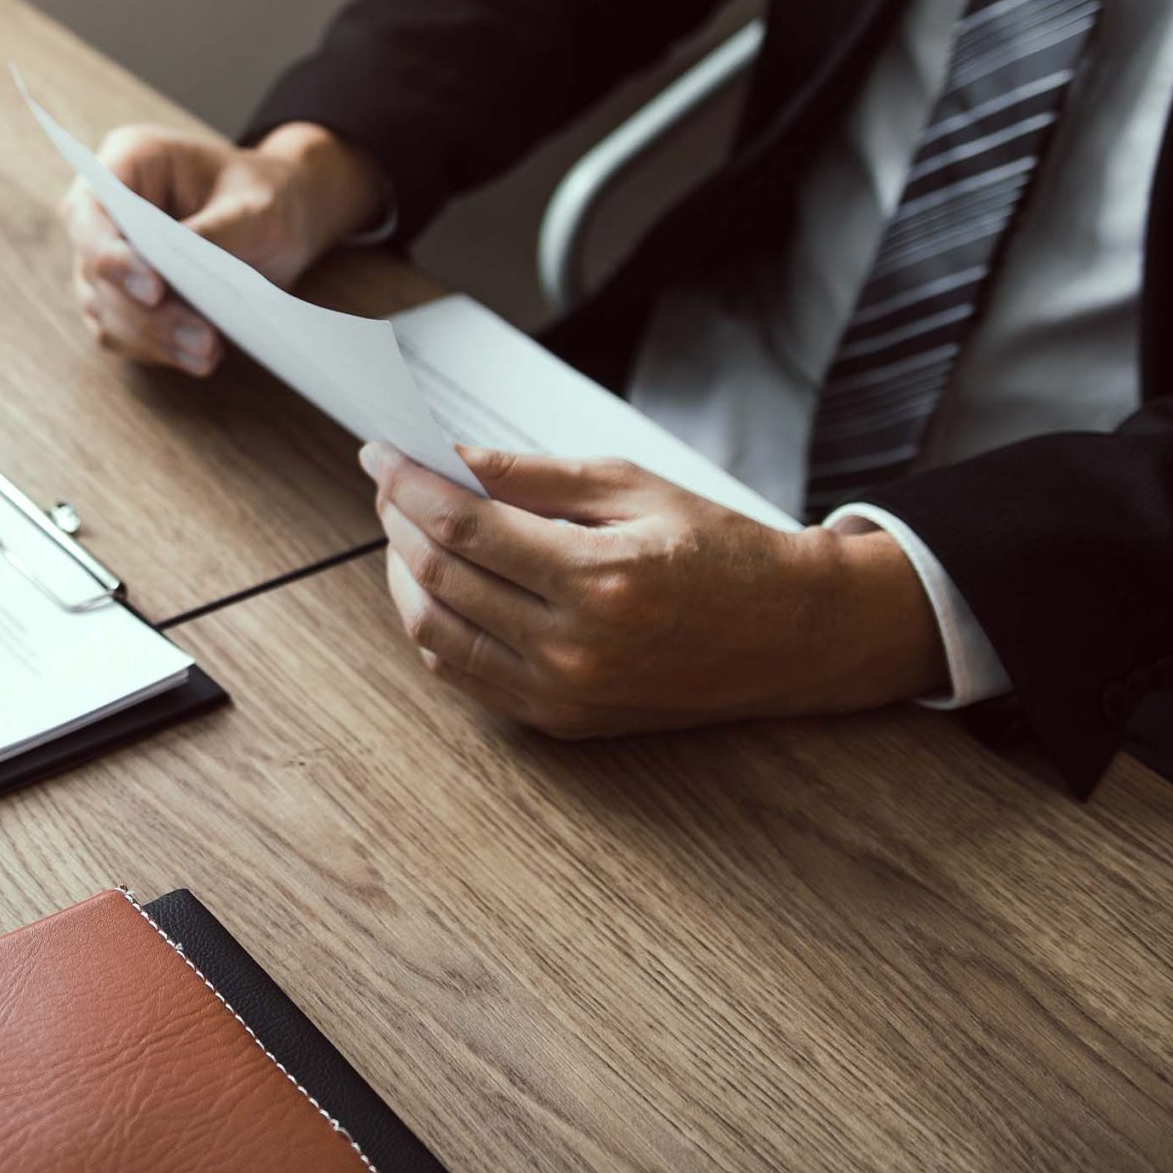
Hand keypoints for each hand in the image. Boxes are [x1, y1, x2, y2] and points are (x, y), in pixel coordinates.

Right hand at [63, 120, 387, 374]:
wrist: (284, 215)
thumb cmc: (268, 194)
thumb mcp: (257, 207)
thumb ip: (215, 233)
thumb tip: (176, 269)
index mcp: (129, 159)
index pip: (92, 212)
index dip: (112, 255)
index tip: (156, 291)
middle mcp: (106, 208)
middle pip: (96, 270)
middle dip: (147, 312)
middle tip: (203, 338)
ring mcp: (109, 253)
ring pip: (106, 308)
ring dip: (154, 338)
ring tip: (208, 352)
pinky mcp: (122, 294)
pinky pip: (122, 331)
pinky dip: (157, 349)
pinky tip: (198, 358)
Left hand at [358, 442, 945, 735]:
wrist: (793, 635)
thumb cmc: (721, 550)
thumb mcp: (634, 488)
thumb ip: (533, 477)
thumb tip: (450, 458)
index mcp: (599, 579)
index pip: (464, 526)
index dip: (408, 483)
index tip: (379, 450)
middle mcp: (575, 648)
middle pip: (441, 577)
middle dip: (400, 519)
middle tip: (391, 481)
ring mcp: (564, 694)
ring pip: (436, 633)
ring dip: (404, 575)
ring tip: (407, 528)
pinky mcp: (561, 722)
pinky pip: (464, 674)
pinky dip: (434, 626)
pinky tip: (436, 585)